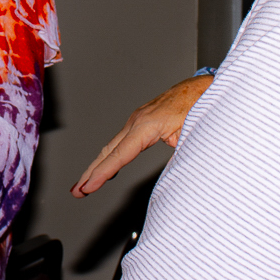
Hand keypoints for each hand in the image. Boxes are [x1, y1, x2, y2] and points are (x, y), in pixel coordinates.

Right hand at [70, 74, 214, 197]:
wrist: (202, 87)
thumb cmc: (199, 107)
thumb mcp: (192, 134)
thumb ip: (179, 155)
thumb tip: (176, 177)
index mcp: (146, 125)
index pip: (120, 154)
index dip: (102, 173)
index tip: (88, 187)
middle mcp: (136, 121)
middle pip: (108, 150)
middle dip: (91, 172)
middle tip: (77, 191)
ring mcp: (137, 120)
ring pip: (112, 146)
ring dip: (97, 165)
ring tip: (85, 185)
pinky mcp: (141, 121)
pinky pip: (121, 141)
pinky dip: (110, 156)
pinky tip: (107, 167)